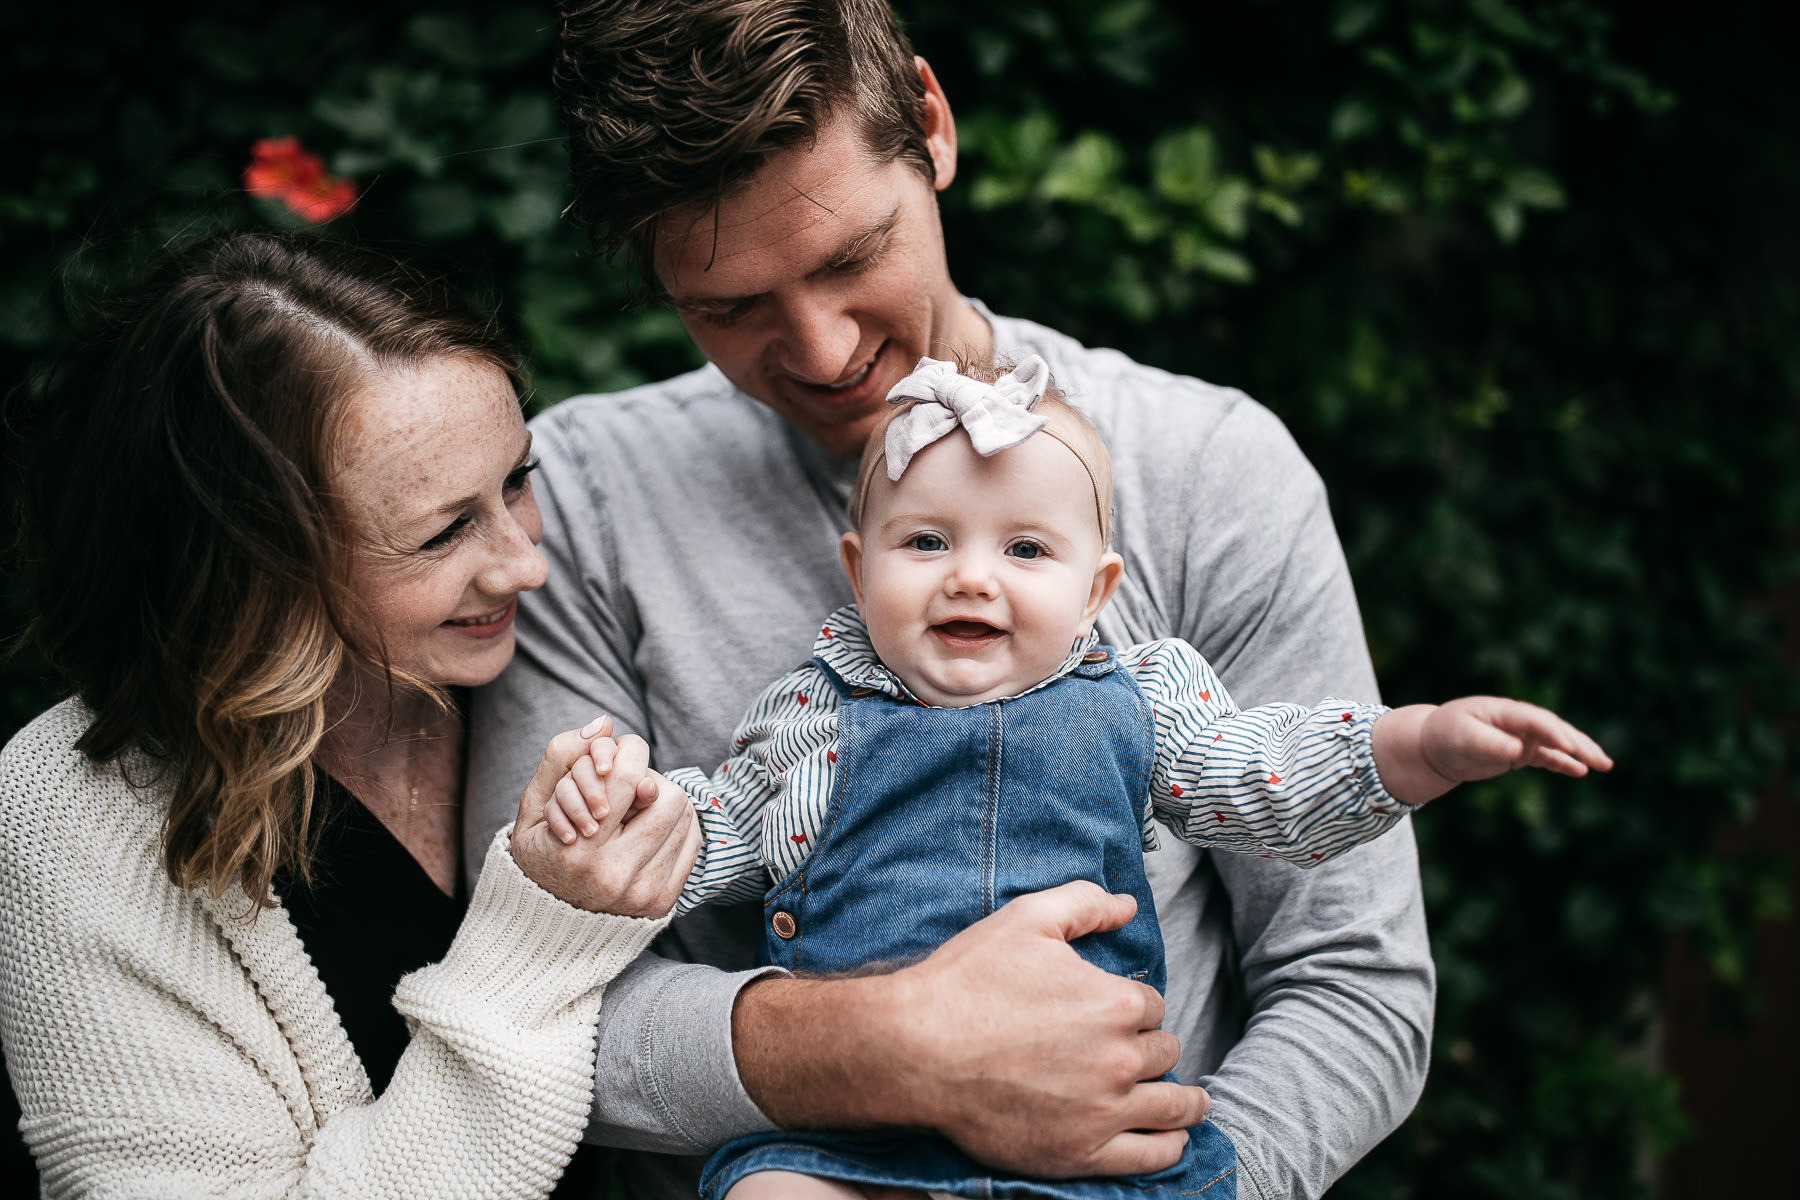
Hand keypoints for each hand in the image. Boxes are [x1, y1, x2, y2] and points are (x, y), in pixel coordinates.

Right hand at [509, 717, 700, 915]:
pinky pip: (691, 844)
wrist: (545, 923)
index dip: (629, 755)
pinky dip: (678, 827)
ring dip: (664, 804)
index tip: (620, 759)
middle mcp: (615, 876)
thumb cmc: (538, 852)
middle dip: (650, 782)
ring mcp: (642, 894)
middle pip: (669, 797)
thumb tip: (605, 723)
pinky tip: (653, 828)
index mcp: (581, 851)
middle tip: (629, 788)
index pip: (629, 778)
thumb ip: (560, 758)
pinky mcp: (662, 903)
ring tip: (637, 811)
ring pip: (685, 819)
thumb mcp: (531, 805)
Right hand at [734, 880, 1209, 1177]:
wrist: (916, 1049)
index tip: (1113, 1012)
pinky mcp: (1081, 1153)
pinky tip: (1172, 1140)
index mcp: (1114, 1003)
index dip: (1132, 1006)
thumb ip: (1084, 904)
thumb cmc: (967, 982)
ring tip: (1190, 1102)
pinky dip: (1168, 1147)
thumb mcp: (1026, 920)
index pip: (1151, 1005)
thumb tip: (1128, 905)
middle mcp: (1120, 1059)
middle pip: (1164, 1053)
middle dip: (1152, 1048)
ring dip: (1185, 1101)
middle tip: (1132, 1051)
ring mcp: (1103, 1111)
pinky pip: (1150, 1156)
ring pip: (1173, 1107)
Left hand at [1374, 696, 1613, 804]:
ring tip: (1603, 765)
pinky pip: (1546, 756)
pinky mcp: (1518, 751)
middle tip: (1601, 760)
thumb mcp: (1462, 739)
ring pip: (1556, 742)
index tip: (1571, 748)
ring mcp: (1519, 735)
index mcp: (1503, 711)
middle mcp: (1516, 721)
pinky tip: (1580, 772)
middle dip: (1578, 743)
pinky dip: (1563, 763)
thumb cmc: (1445, 737)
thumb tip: (1517, 750)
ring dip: (1579, 752)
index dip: (1554, 733)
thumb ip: (1489, 744)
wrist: (1432, 745)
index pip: (1536, 720)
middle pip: (1554, 729)